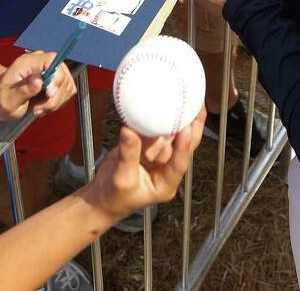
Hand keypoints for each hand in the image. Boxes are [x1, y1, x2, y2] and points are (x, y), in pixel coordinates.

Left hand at [0, 50, 76, 121]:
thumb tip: (38, 80)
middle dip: (54, 97)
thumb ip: (22, 90)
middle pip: (63, 74)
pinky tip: (44, 107)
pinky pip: (67, 92)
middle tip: (37, 109)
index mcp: (28, 62)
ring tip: (38, 109)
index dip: (56, 76)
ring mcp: (51, 71)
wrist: (3, 99)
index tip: (49, 94)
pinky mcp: (57, 81)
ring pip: (67, 85)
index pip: (52, 59)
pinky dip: (58, 103)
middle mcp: (41, 63)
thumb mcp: (7, 99)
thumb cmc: (2, 98)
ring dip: (55, 102)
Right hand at [83, 110, 204, 220]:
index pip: (179, 163)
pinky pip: (150, 131)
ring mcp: (156, 157)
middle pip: (181, 145)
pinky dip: (153, 119)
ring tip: (181, 99)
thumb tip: (129, 130)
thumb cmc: (115, 198)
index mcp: (166, 184)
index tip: (186, 130)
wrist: (102, 199)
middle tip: (197, 106)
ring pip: (167, 135)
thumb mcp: (122, 179)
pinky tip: (158, 104)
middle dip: (191, 126)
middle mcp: (165, 168)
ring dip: (173, 118)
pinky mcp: (145, 147)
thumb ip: (127, 154)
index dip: (183, 146)